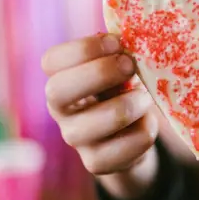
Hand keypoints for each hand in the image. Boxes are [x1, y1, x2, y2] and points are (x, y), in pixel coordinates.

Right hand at [42, 34, 157, 196]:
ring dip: (128, 106)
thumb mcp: (119, 70)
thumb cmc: (124, 91)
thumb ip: (120, 56)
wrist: (131, 137)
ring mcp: (75, 138)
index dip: (83, 48)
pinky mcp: (95, 163)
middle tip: (130, 65)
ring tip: (146, 99)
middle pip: (58, 91)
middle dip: (99, 73)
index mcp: (62, 79)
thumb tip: (140, 36)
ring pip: (93, 124)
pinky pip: (120, 150)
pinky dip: (142, 133)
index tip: (116, 41)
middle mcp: (60, 110)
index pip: (51, 61)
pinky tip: (147, 123)